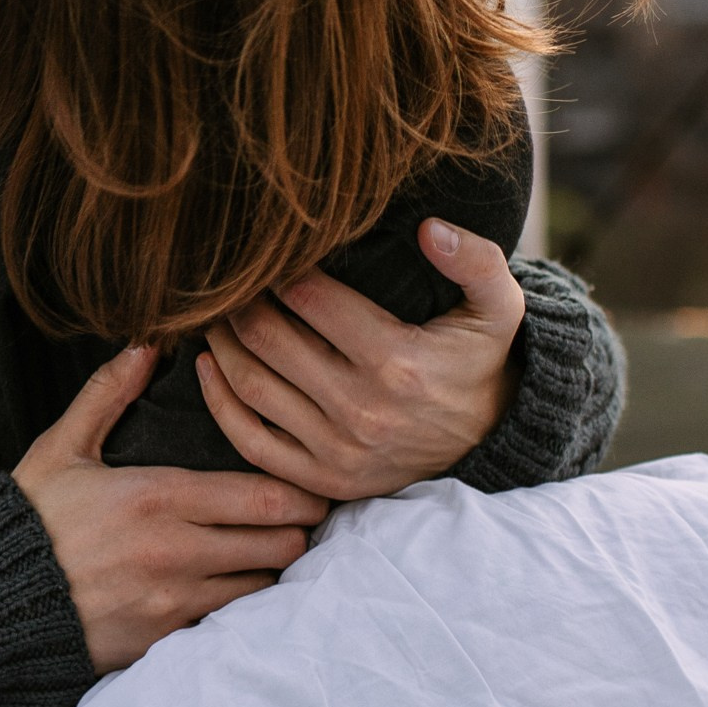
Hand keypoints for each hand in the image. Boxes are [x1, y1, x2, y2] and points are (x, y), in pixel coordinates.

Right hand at [13, 346, 327, 673]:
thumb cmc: (27, 520)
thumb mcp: (61, 449)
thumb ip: (108, 395)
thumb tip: (146, 345)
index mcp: (158, 497)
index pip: (262, 495)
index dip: (299, 492)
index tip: (312, 484)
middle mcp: (177, 552)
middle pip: (277, 545)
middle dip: (295, 530)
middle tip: (297, 517)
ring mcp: (173, 604)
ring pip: (260, 588)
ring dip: (269, 569)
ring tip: (264, 550)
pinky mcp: (164, 642)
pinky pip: (226, 623)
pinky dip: (237, 604)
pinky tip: (227, 585)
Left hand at [195, 217, 526, 500]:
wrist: (489, 439)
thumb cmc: (478, 359)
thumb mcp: (499, 306)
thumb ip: (476, 260)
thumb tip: (428, 227)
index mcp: (397, 360)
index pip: (309, 298)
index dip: (279, 268)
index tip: (268, 251)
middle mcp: (362, 409)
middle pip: (269, 339)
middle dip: (240, 301)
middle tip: (229, 278)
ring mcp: (339, 450)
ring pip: (251, 386)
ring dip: (221, 343)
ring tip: (216, 312)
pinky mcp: (324, 479)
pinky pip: (250, 442)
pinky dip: (219, 402)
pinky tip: (208, 365)